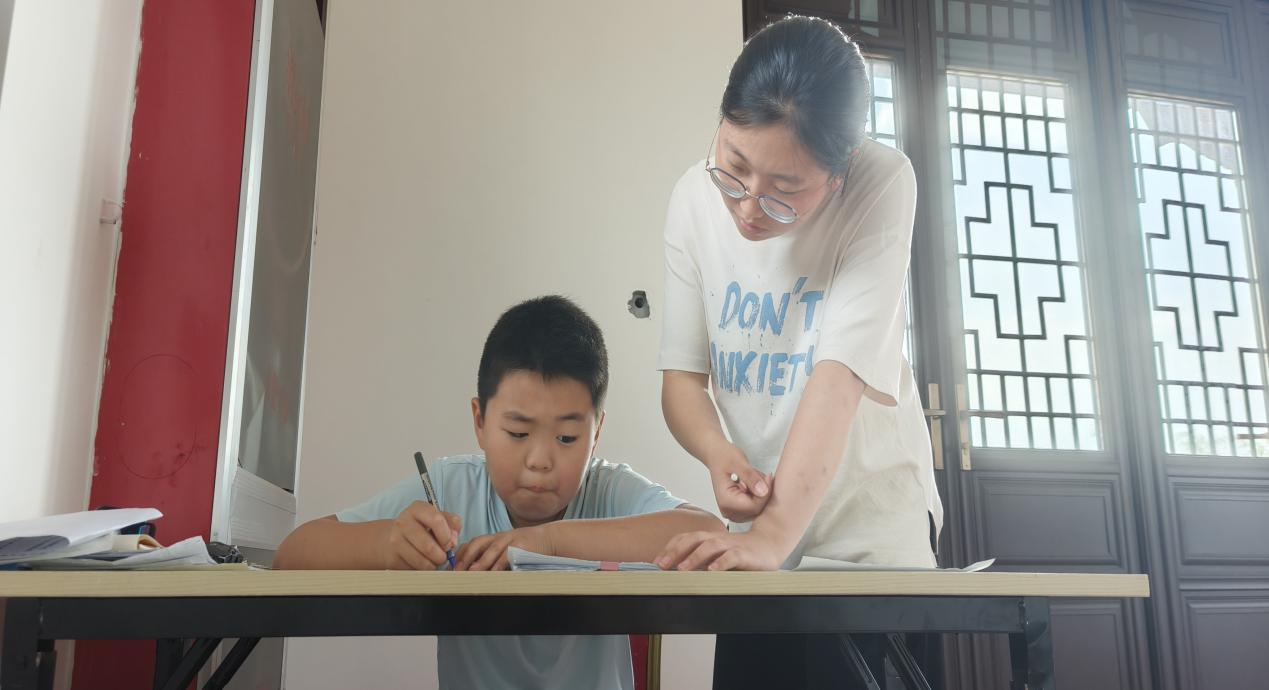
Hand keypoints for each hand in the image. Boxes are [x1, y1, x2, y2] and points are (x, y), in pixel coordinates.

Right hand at [379, 501, 461, 570]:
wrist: (395, 536)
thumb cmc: (423, 527)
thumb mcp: (439, 518)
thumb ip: (452, 524)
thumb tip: (453, 541)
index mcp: (418, 509)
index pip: (436, 520)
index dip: (447, 536)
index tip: (449, 544)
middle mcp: (403, 522)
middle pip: (429, 546)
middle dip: (441, 556)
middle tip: (443, 557)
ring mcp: (395, 540)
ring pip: (422, 561)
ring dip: (433, 565)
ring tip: (434, 561)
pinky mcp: (392, 557)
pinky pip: (413, 569)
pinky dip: (421, 570)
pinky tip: (421, 562)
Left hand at [455, 525, 552, 570]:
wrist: (548, 539)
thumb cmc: (525, 548)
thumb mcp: (506, 550)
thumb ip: (492, 559)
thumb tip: (473, 574)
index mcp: (493, 538)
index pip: (471, 543)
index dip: (460, 554)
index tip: (451, 567)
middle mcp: (499, 537)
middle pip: (477, 544)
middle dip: (466, 557)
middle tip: (457, 571)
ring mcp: (510, 540)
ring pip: (491, 550)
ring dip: (480, 562)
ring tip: (471, 573)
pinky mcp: (521, 546)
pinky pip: (507, 555)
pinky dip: (499, 565)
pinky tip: (493, 573)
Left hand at [654, 527, 791, 570]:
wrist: (771, 543)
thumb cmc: (742, 552)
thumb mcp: (718, 554)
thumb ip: (701, 560)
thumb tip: (676, 572)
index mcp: (710, 538)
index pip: (686, 538)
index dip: (670, 548)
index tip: (656, 561)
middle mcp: (718, 539)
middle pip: (694, 538)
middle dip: (676, 551)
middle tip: (662, 564)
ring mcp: (732, 545)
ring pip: (711, 546)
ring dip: (695, 557)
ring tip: (682, 569)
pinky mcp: (746, 554)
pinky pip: (732, 556)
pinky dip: (721, 563)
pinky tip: (712, 570)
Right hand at [707, 444, 772, 522]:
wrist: (717, 456)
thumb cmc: (724, 457)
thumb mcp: (738, 462)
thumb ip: (750, 476)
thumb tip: (762, 491)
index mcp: (726, 501)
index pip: (754, 506)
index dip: (765, 493)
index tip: (769, 477)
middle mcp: (728, 510)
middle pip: (756, 510)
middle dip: (763, 493)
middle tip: (761, 476)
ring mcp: (732, 512)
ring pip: (758, 509)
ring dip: (761, 493)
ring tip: (753, 478)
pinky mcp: (737, 509)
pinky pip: (755, 507)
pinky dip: (758, 495)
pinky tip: (752, 484)